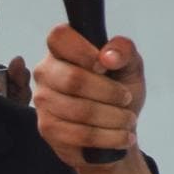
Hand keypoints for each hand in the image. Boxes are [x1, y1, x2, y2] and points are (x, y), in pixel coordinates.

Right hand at [33, 25, 146, 168]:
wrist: (118, 127)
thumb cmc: (120, 90)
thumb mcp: (131, 65)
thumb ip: (124, 50)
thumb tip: (108, 56)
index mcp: (62, 49)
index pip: (59, 37)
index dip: (84, 52)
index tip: (106, 66)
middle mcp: (45, 72)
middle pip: (73, 79)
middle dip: (108, 92)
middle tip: (126, 99)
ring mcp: (42, 101)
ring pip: (78, 110)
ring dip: (112, 118)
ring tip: (128, 120)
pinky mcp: (46, 128)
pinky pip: (77, 134)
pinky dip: (107, 137)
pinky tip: (122, 137)